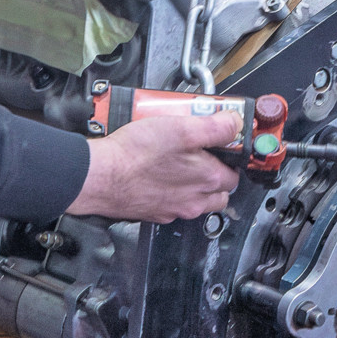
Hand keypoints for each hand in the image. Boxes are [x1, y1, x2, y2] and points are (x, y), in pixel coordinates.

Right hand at [67, 109, 242, 221]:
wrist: (100, 176)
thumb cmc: (136, 154)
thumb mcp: (182, 128)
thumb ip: (215, 127)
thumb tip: (235, 124)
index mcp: (208, 180)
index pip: (235, 174)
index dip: (229, 158)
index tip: (221, 147)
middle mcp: (194, 200)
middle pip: (219, 192)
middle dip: (215, 175)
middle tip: (200, 155)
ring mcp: (174, 210)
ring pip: (197, 201)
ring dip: (195, 186)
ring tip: (179, 165)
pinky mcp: (154, 213)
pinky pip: (172, 205)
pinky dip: (171, 193)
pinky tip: (158, 175)